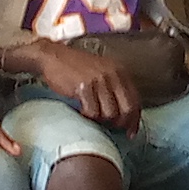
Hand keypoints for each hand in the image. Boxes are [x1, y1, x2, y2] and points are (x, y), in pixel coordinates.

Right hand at [13, 38, 142, 125]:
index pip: (136, 100)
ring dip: (100, 119)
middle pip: (127, 109)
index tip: (130, 133)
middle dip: (120, 123)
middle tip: (110, 127)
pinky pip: (92, 112)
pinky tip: (80, 110)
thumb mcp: (101, 72)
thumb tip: (125, 116)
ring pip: (110, 113)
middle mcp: (112, 74)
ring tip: (91, 113)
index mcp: (120, 71)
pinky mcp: (84, 86)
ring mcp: (99, 80)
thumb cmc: (76, 68)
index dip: (134, 120)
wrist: (52, 56)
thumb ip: (115, 88)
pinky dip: (87, 116)